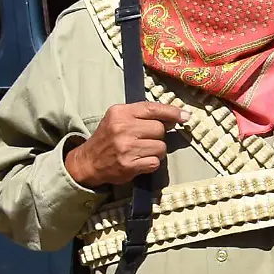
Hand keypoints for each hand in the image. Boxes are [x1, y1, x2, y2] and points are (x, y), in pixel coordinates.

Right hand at [64, 102, 186, 187]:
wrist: (88, 162)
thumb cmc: (109, 137)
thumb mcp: (120, 118)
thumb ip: (144, 115)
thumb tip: (176, 117)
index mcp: (120, 113)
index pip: (153, 108)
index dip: (172, 112)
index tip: (185, 116)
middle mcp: (123, 128)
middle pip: (160, 129)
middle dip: (158, 135)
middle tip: (145, 139)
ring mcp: (126, 147)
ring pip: (161, 147)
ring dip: (156, 150)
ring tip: (141, 151)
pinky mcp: (129, 165)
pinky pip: (155, 162)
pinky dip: (151, 163)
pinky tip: (139, 161)